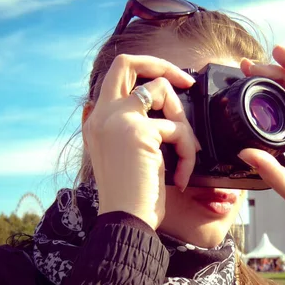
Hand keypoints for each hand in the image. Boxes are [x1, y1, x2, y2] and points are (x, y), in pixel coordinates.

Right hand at [82, 54, 198, 229]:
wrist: (126, 221)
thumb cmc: (132, 197)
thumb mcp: (127, 156)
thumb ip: (135, 129)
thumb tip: (165, 113)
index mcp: (97, 121)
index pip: (116, 74)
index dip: (146, 68)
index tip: (171, 82)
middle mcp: (102, 115)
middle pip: (128, 63)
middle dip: (163, 66)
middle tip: (188, 83)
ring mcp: (118, 120)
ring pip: (163, 93)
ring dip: (183, 124)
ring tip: (186, 155)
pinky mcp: (139, 132)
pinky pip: (177, 128)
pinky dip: (187, 152)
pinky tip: (181, 176)